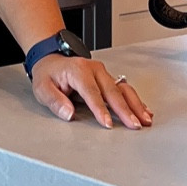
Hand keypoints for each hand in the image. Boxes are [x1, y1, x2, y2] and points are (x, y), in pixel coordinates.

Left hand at [31, 56, 152, 128]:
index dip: (100, 109)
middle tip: (133, 125)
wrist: (51, 60)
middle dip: (125, 110)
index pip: (91, 92)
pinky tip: (144, 111)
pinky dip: (135, 101)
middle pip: (113, 91)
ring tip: (144, 120)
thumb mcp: (42, 88)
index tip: (107, 123)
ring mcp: (103, 73)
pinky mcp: (108, 78)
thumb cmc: (48, 75)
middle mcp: (94, 69)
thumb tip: (68, 114)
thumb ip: (55, 101)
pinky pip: (125, 89)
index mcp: (78, 71)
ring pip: (123, 89)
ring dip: (135, 105)